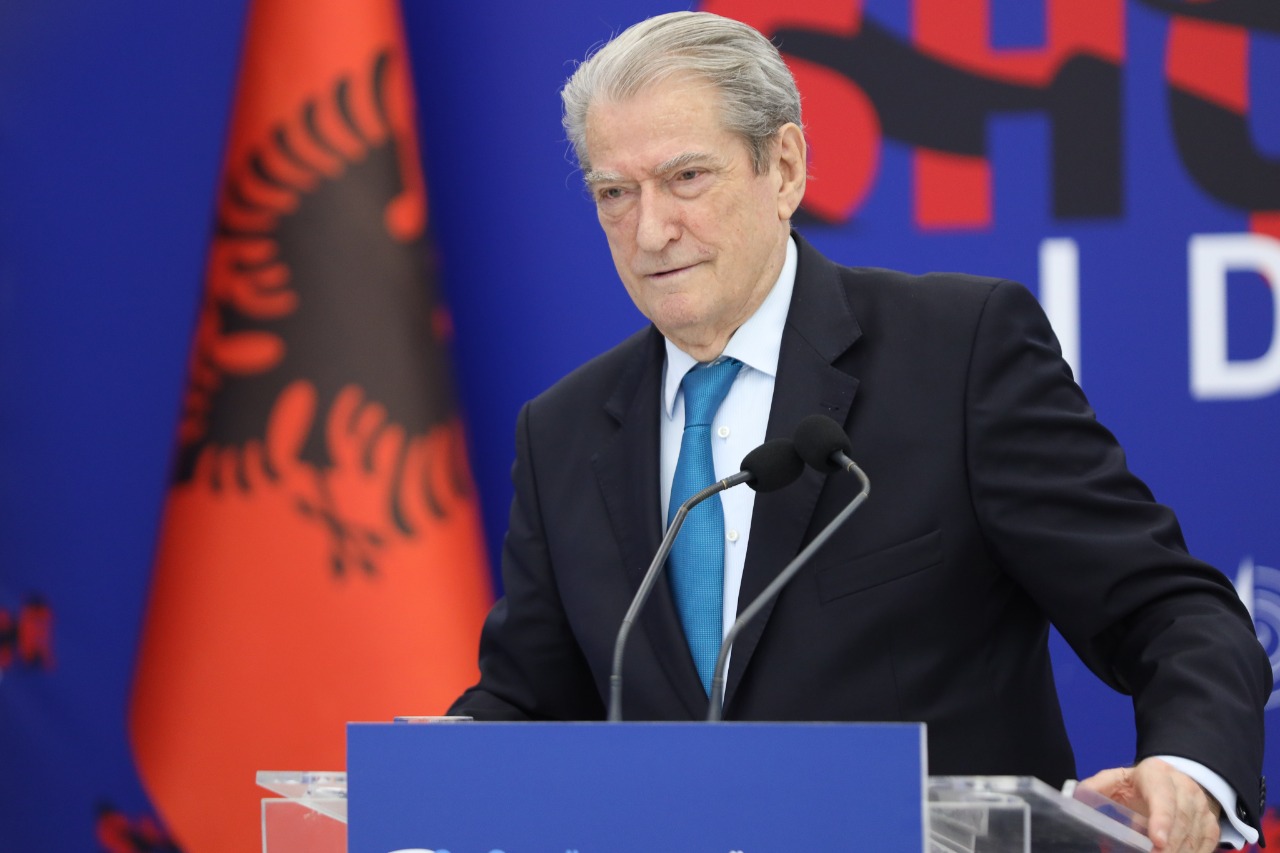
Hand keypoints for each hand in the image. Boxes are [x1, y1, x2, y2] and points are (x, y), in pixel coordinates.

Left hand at [1079, 757, 1221, 852]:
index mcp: (1156, 774)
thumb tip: (1075, 797)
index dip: (1161, 820)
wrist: (1170, 782)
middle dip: (1171, 845)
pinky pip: (1207, 843)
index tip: (1156, 842)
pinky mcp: (1210, 823)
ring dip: (1181, 851)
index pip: (1162, 796)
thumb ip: (1095, 788)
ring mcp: (1200, 805)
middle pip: (1182, 819)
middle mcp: (1184, 787)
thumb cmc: (1136, 786)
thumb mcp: (1115, 781)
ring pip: (1196, 833)